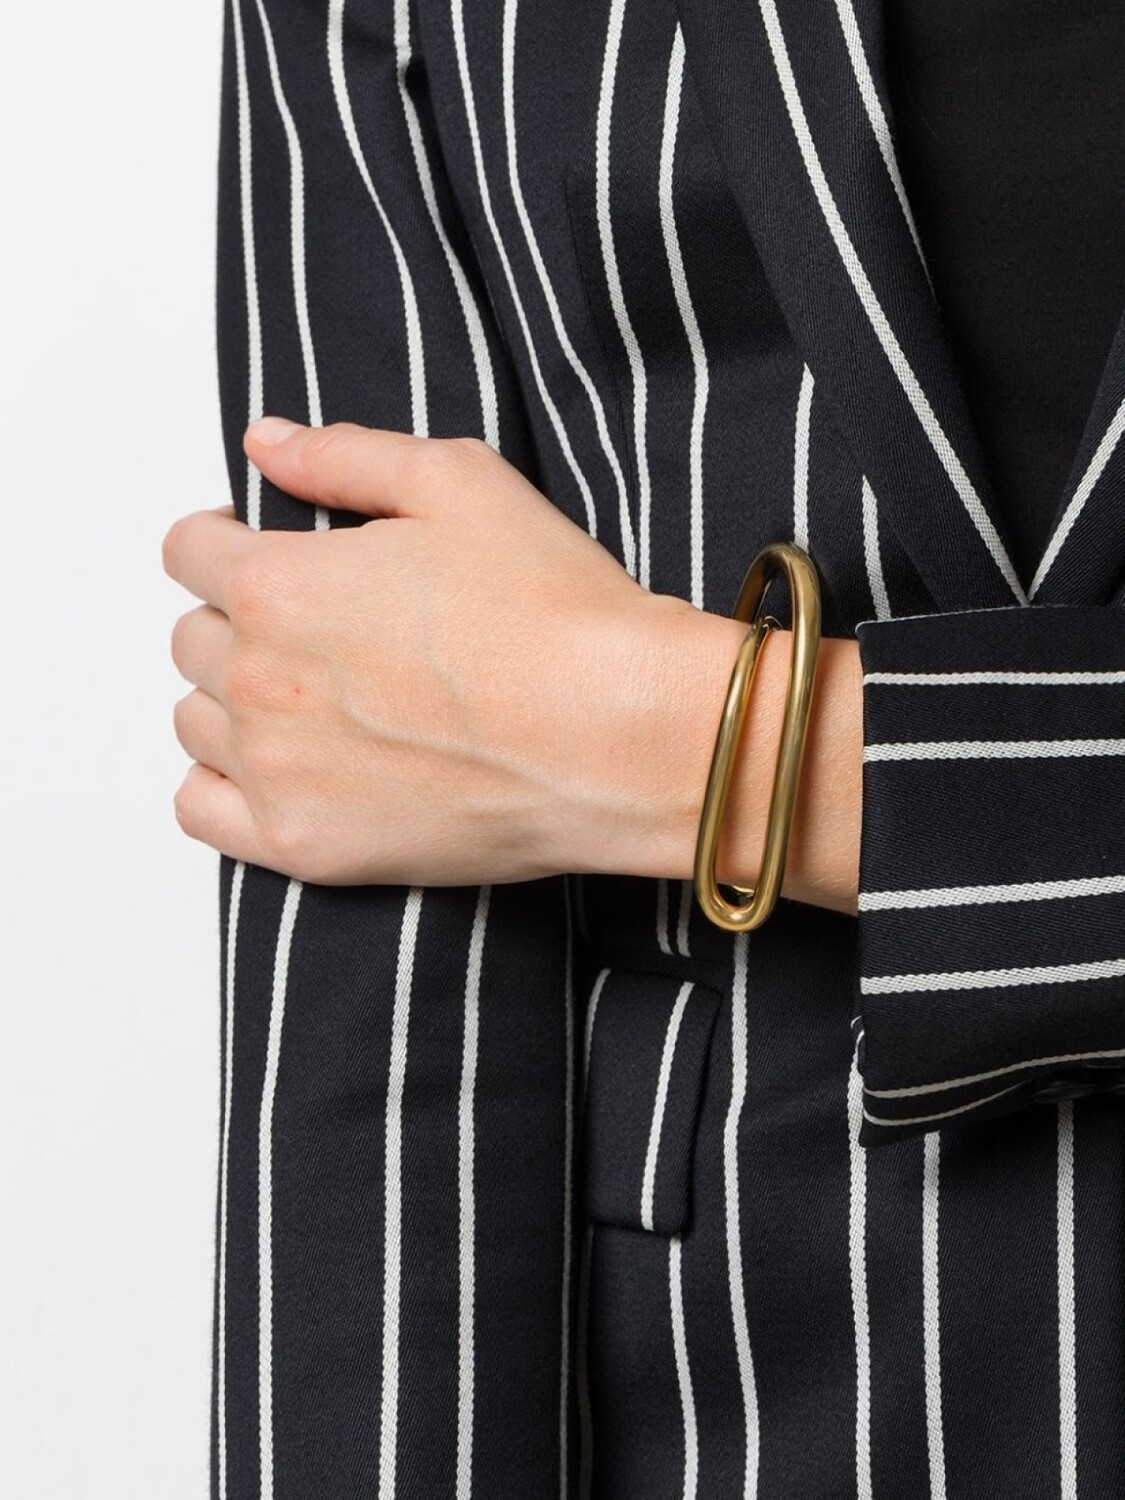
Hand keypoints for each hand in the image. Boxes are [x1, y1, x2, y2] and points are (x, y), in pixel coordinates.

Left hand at [163, 418, 707, 885]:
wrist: (618, 736)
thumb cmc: (554, 613)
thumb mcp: (459, 484)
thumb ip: (344, 456)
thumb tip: (266, 442)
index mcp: (279, 584)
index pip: (188, 550)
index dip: (222, 539)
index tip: (254, 550)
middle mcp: (258, 680)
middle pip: (191, 639)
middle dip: (239, 621)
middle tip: (312, 630)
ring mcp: (275, 771)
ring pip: (194, 722)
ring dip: (233, 702)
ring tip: (307, 702)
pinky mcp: (302, 844)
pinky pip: (200, 811)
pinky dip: (225, 786)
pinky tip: (280, 769)